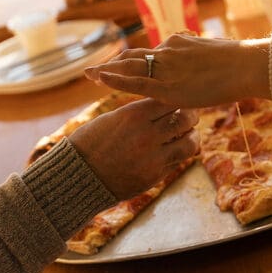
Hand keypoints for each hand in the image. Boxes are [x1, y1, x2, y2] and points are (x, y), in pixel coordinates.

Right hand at [69, 97, 199, 201]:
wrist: (79, 175)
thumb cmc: (91, 142)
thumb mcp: (112, 118)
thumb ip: (137, 113)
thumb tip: (157, 105)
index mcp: (134, 114)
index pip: (169, 99)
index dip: (177, 98)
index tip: (178, 98)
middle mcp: (147, 133)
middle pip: (184, 118)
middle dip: (190, 115)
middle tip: (190, 114)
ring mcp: (153, 156)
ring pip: (189, 141)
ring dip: (192, 135)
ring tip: (190, 133)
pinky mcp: (154, 175)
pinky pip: (178, 160)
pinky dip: (181, 153)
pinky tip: (179, 149)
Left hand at [84, 32, 271, 107]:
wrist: (247, 65)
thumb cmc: (240, 63)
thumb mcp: (217, 54)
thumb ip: (202, 58)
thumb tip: (202, 61)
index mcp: (178, 43)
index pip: (151, 53)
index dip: (133, 60)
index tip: (121, 63)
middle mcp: (167, 51)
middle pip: (134, 56)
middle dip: (113, 63)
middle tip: (95, 69)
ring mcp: (166, 67)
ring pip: (129, 67)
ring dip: (107, 70)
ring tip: (89, 74)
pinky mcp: (167, 86)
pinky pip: (135, 83)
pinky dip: (115, 80)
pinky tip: (100, 79)